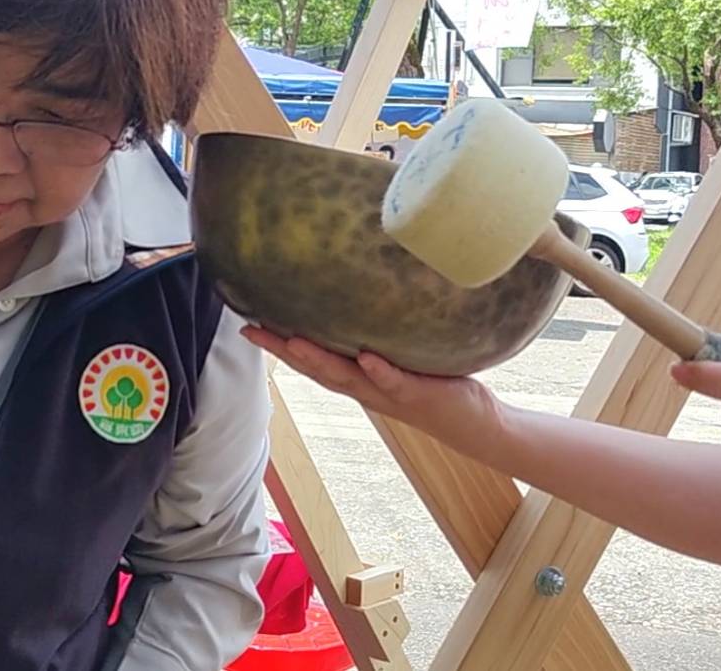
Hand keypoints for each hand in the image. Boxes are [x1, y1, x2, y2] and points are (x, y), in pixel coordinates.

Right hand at [240, 327, 503, 454]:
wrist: (474, 425)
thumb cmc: (437, 385)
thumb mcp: (402, 357)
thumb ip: (381, 335)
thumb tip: (365, 296)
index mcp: (359, 379)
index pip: (311, 360)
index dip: (277, 345)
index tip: (246, 325)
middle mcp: (367, 388)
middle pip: (317, 369)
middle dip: (282, 350)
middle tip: (250, 331)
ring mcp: (390, 393)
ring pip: (348, 378)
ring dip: (320, 361)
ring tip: (293, 341)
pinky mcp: (420, 394)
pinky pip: (397, 382)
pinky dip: (380, 371)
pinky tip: (366, 357)